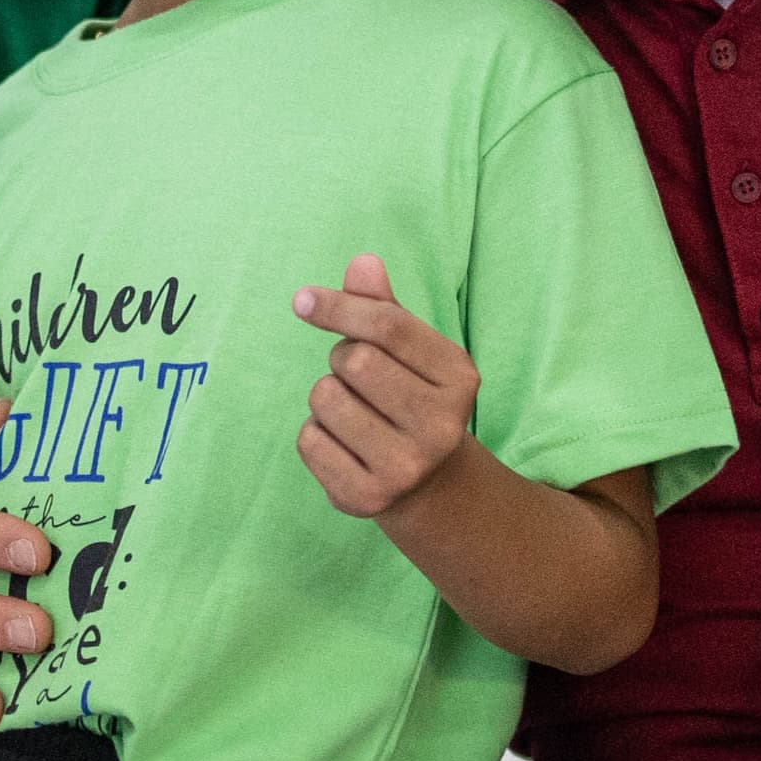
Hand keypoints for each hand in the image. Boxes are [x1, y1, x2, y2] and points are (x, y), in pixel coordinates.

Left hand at [292, 255, 478, 519]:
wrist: (428, 486)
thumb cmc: (411, 398)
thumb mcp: (412, 352)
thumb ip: (385, 307)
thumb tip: (363, 262)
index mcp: (459, 377)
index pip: (389, 326)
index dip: (339, 306)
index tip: (301, 299)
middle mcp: (441, 426)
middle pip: (354, 361)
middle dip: (341, 359)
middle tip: (358, 379)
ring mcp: (405, 467)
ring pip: (325, 399)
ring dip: (325, 397)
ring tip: (354, 413)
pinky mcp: (368, 498)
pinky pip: (308, 439)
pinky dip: (314, 433)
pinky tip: (344, 445)